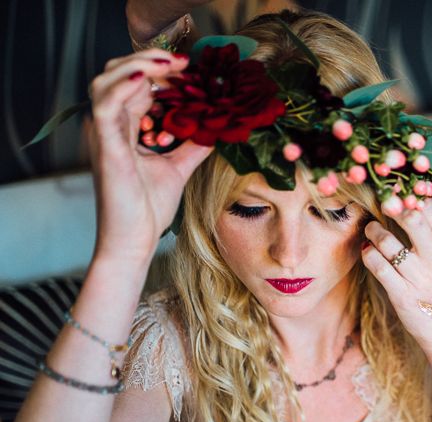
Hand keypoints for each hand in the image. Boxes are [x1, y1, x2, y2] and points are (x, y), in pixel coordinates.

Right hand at [88, 50, 212, 263]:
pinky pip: (107, 104)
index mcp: (126, 129)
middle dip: (152, 61)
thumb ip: (193, 146)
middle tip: (186, 62)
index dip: (162, 71)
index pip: (138, 86)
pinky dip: (124, 86)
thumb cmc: (147, 210)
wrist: (134, 241)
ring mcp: (105, 135)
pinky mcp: (106, 147)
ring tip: (171, 62)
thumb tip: (216, 129)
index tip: (192, 69)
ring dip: (139, 64)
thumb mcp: (177, 169)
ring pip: (109, 80)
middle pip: (121, 74)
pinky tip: (147, 78)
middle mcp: (112, 127)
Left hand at [361, 199, 431, 356]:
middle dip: (389, 205)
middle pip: (410, 217)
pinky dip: (369, 254)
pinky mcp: (402, 295)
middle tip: (378, 203)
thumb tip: (412, 201)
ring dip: (374, 231)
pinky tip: (368, 252)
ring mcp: (419, 277)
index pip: (429, 206)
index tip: (395, 191)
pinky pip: (378, 266)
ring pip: (388, 241)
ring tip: (371, 230)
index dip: (408, 195)